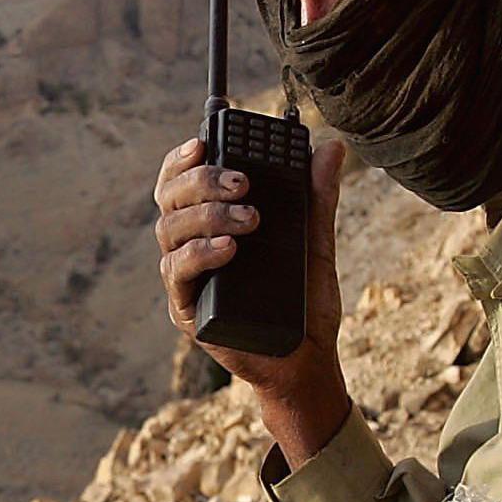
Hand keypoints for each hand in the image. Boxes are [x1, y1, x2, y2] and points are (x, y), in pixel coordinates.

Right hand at [154, 133, 352, 466]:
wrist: (307, 361)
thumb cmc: (305, 303)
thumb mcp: (316, 243)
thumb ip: (317, 196)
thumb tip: (331, 148)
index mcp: (212, 225)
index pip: (183, 182)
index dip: (184, 158)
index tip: (205, 141)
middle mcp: (191, 247)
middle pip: (171, 199)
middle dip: (202, 181)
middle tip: (243, 183)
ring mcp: (187, 279)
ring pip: (171, 231)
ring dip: (208, 215)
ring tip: (251, 219)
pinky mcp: (188, 310)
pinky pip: (179, 273)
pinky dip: (201, 254)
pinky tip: (229, 248)